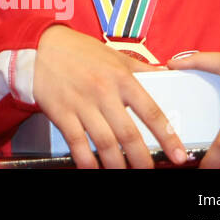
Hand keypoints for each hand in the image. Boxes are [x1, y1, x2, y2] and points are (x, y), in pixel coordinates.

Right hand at [33, 25, 187, 168]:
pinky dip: (86, 161)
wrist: (40, 46)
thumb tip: (169, 74)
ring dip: (117, 164)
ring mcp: (81, 103)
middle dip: (142, 158)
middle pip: (128, 133)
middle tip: (149, 171)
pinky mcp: (61, 112)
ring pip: (104, 142)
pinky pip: (77, 142)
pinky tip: (94, 170)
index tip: (178, 155)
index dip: (167, 136)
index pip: (151, 111)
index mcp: (121, 78)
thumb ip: (141, 68)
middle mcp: (103, 92)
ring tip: (124, 174)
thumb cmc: (80, 51)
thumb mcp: (114, 55)